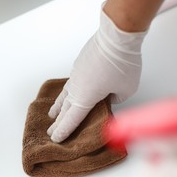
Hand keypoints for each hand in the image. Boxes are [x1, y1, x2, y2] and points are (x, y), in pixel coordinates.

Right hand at [47, 8, 146, 142]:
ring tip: (51, 114)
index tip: (55, 139)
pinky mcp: (78, 64)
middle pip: (64, 109)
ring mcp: (75, 75)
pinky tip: (68, 92)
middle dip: (57, 122)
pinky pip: (69, 83)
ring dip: (57, 107)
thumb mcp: (126, 89)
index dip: (63, 131)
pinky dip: (66, 92)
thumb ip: (116, 98)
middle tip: (50, 132)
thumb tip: (109, 95)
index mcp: (86, 98)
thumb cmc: (123, 64)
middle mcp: (76, 88)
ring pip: (64, 95)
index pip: (72, 119)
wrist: (116, 37)